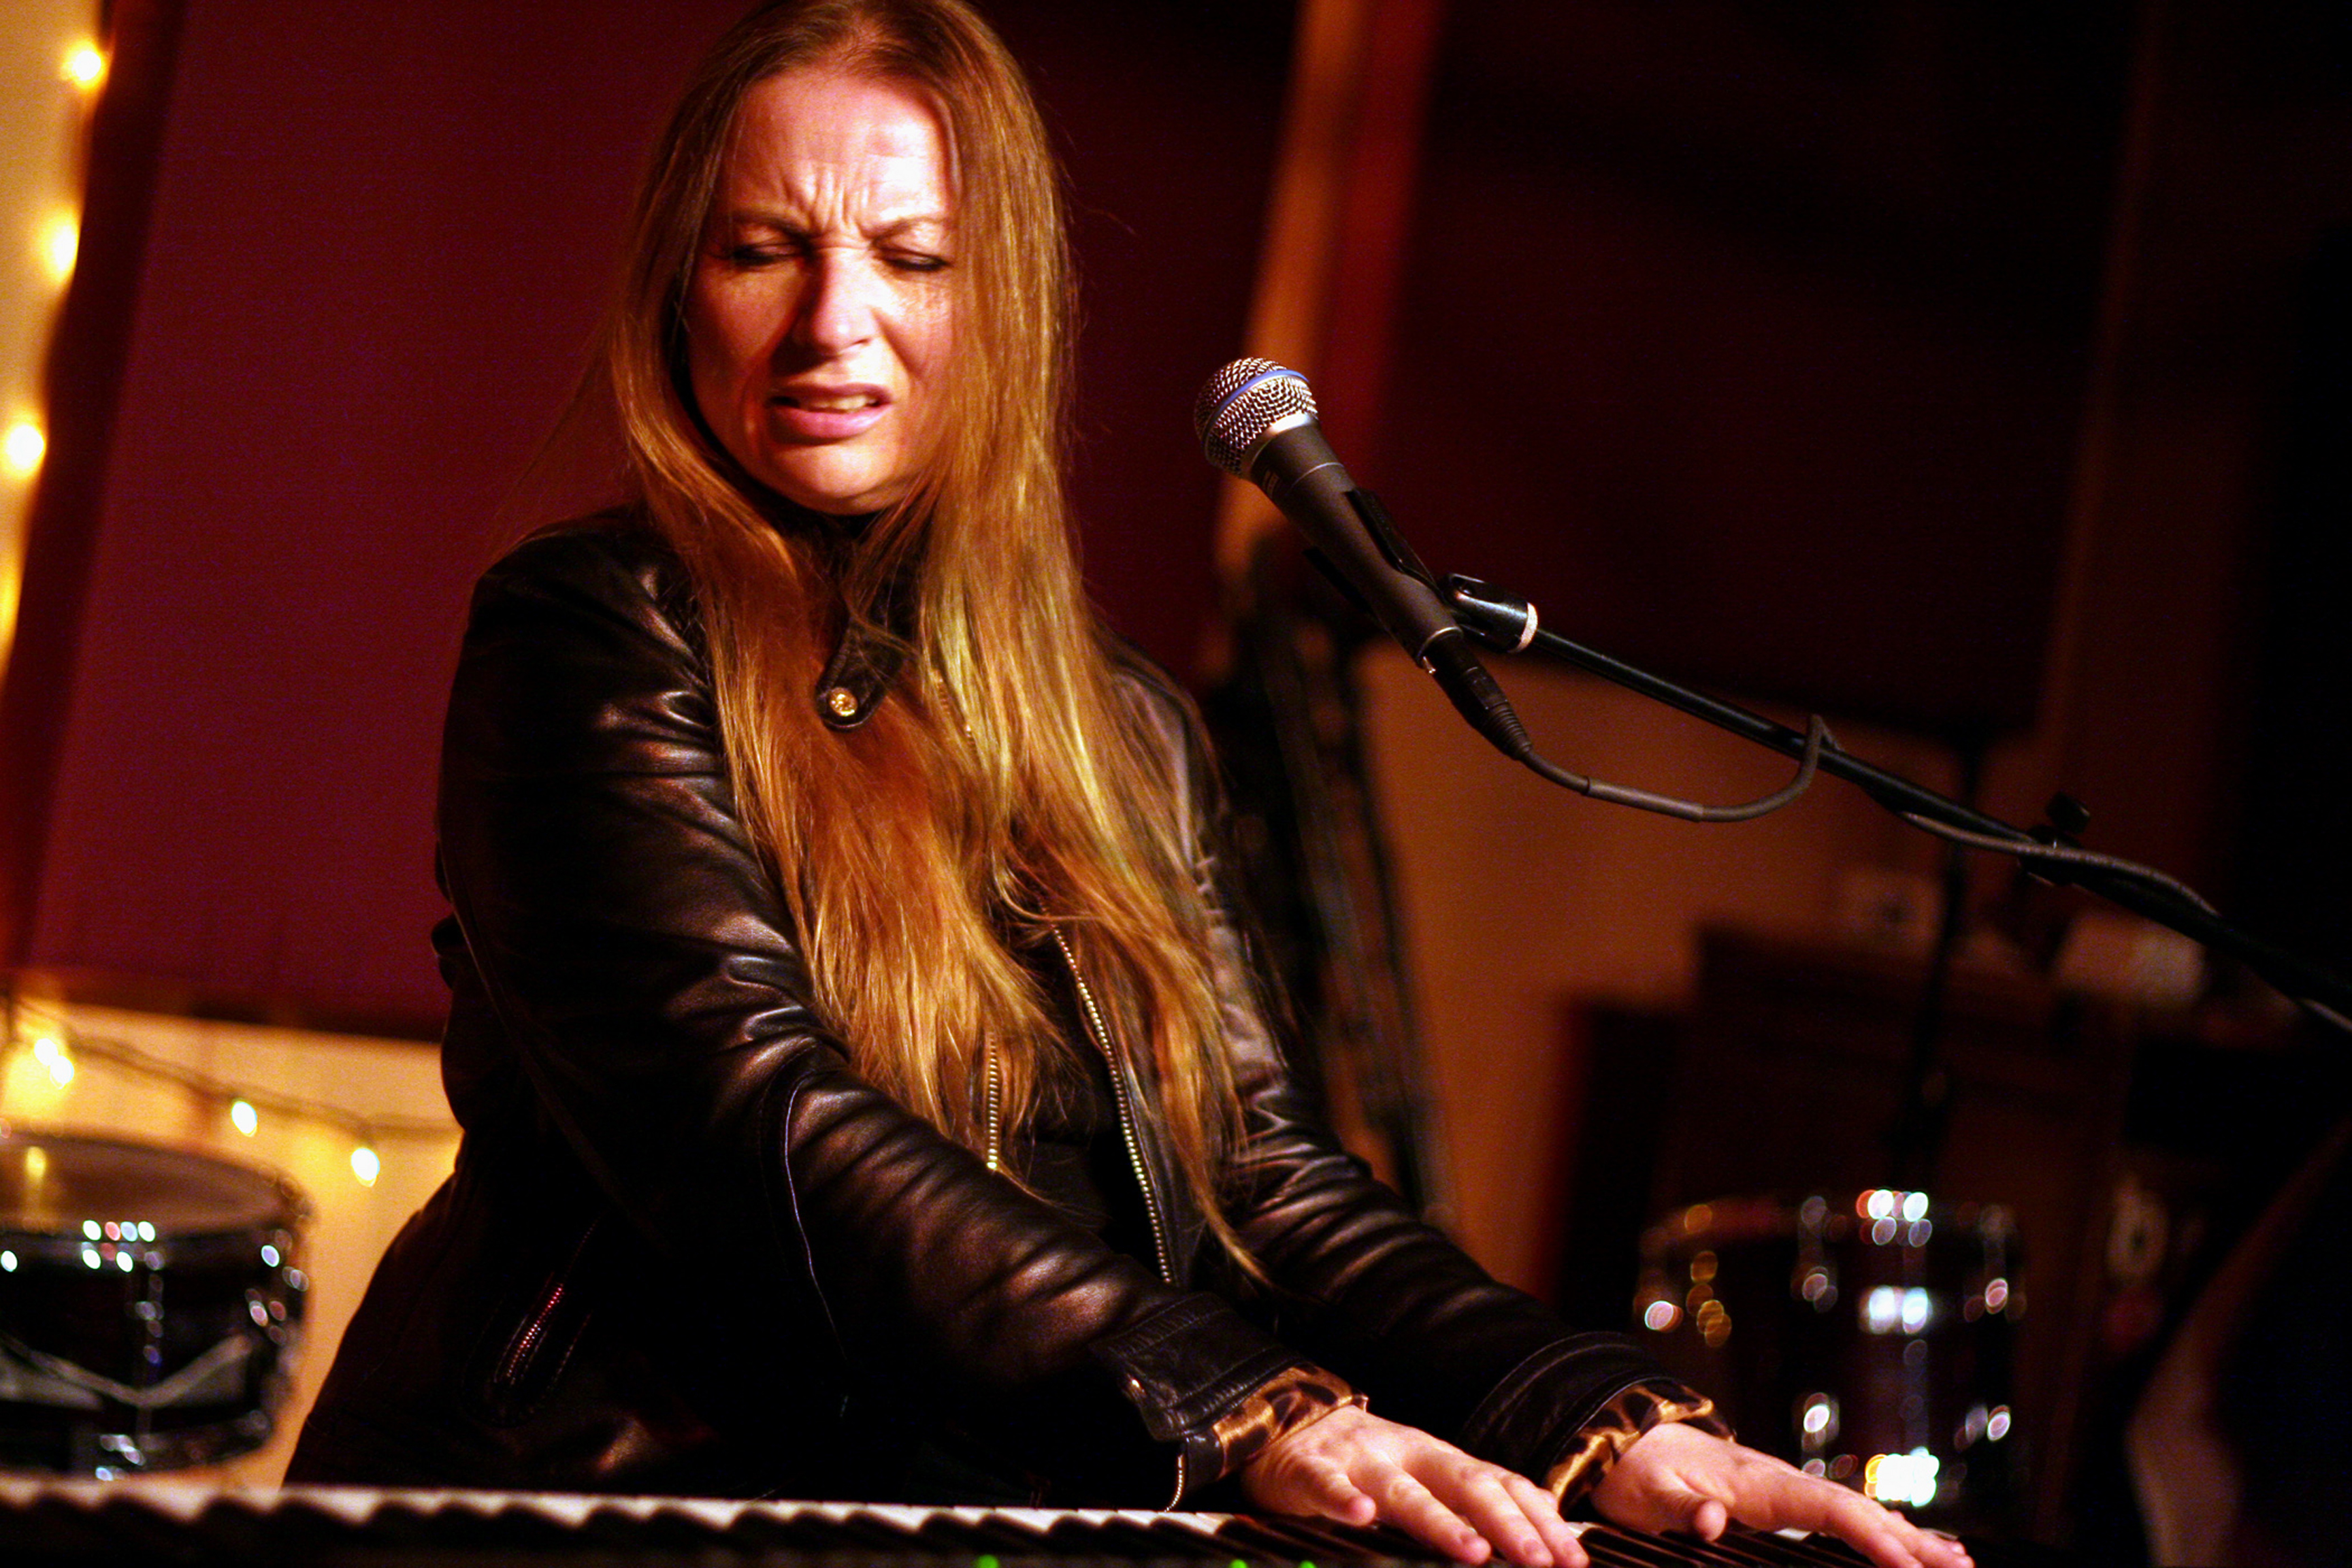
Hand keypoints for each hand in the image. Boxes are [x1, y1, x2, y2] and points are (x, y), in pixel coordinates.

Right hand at [1240, 1405, 1587, 1567]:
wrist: (1286, 1421)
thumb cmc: (1365, 1459)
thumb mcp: (1425, 1469)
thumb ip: (1477, 1490)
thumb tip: (1547, 1511)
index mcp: (1439, 1457)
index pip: (1499, 1484)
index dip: (1538, 1519)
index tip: (1571, 1558)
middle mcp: (1407, 1453)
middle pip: (1464, 1483)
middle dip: (1506, 1523)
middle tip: (1538, 1561)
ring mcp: (1360, 1460)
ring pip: (1403, 1491)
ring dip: (1440, 1521)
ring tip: (1473, 1552)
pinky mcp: (1311, 1469)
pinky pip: (1328, 1484)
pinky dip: (1344, 1500)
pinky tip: (1361, 1516)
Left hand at [1592, 1422, 1972, 1567]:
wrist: (1621, 1434)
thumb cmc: (1635, 1469)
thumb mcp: (1647, 1495)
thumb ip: (1684, 1510)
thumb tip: (1715, 1520)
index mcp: (1757, 1482)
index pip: (1828, 1510)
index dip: (1871, 1537)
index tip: (1908, 1565)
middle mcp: (1778, 1478)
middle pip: (1857, 1509)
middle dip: (1910, 1539)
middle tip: (1961, 1566)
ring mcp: (1780, 1484)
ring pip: (1855, 1508)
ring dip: (1905, 1532)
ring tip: (1955, 1557)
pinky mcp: (1775, 1492)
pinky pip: (1838, 1509)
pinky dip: (1877, 1524)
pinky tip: (1904, 1538)